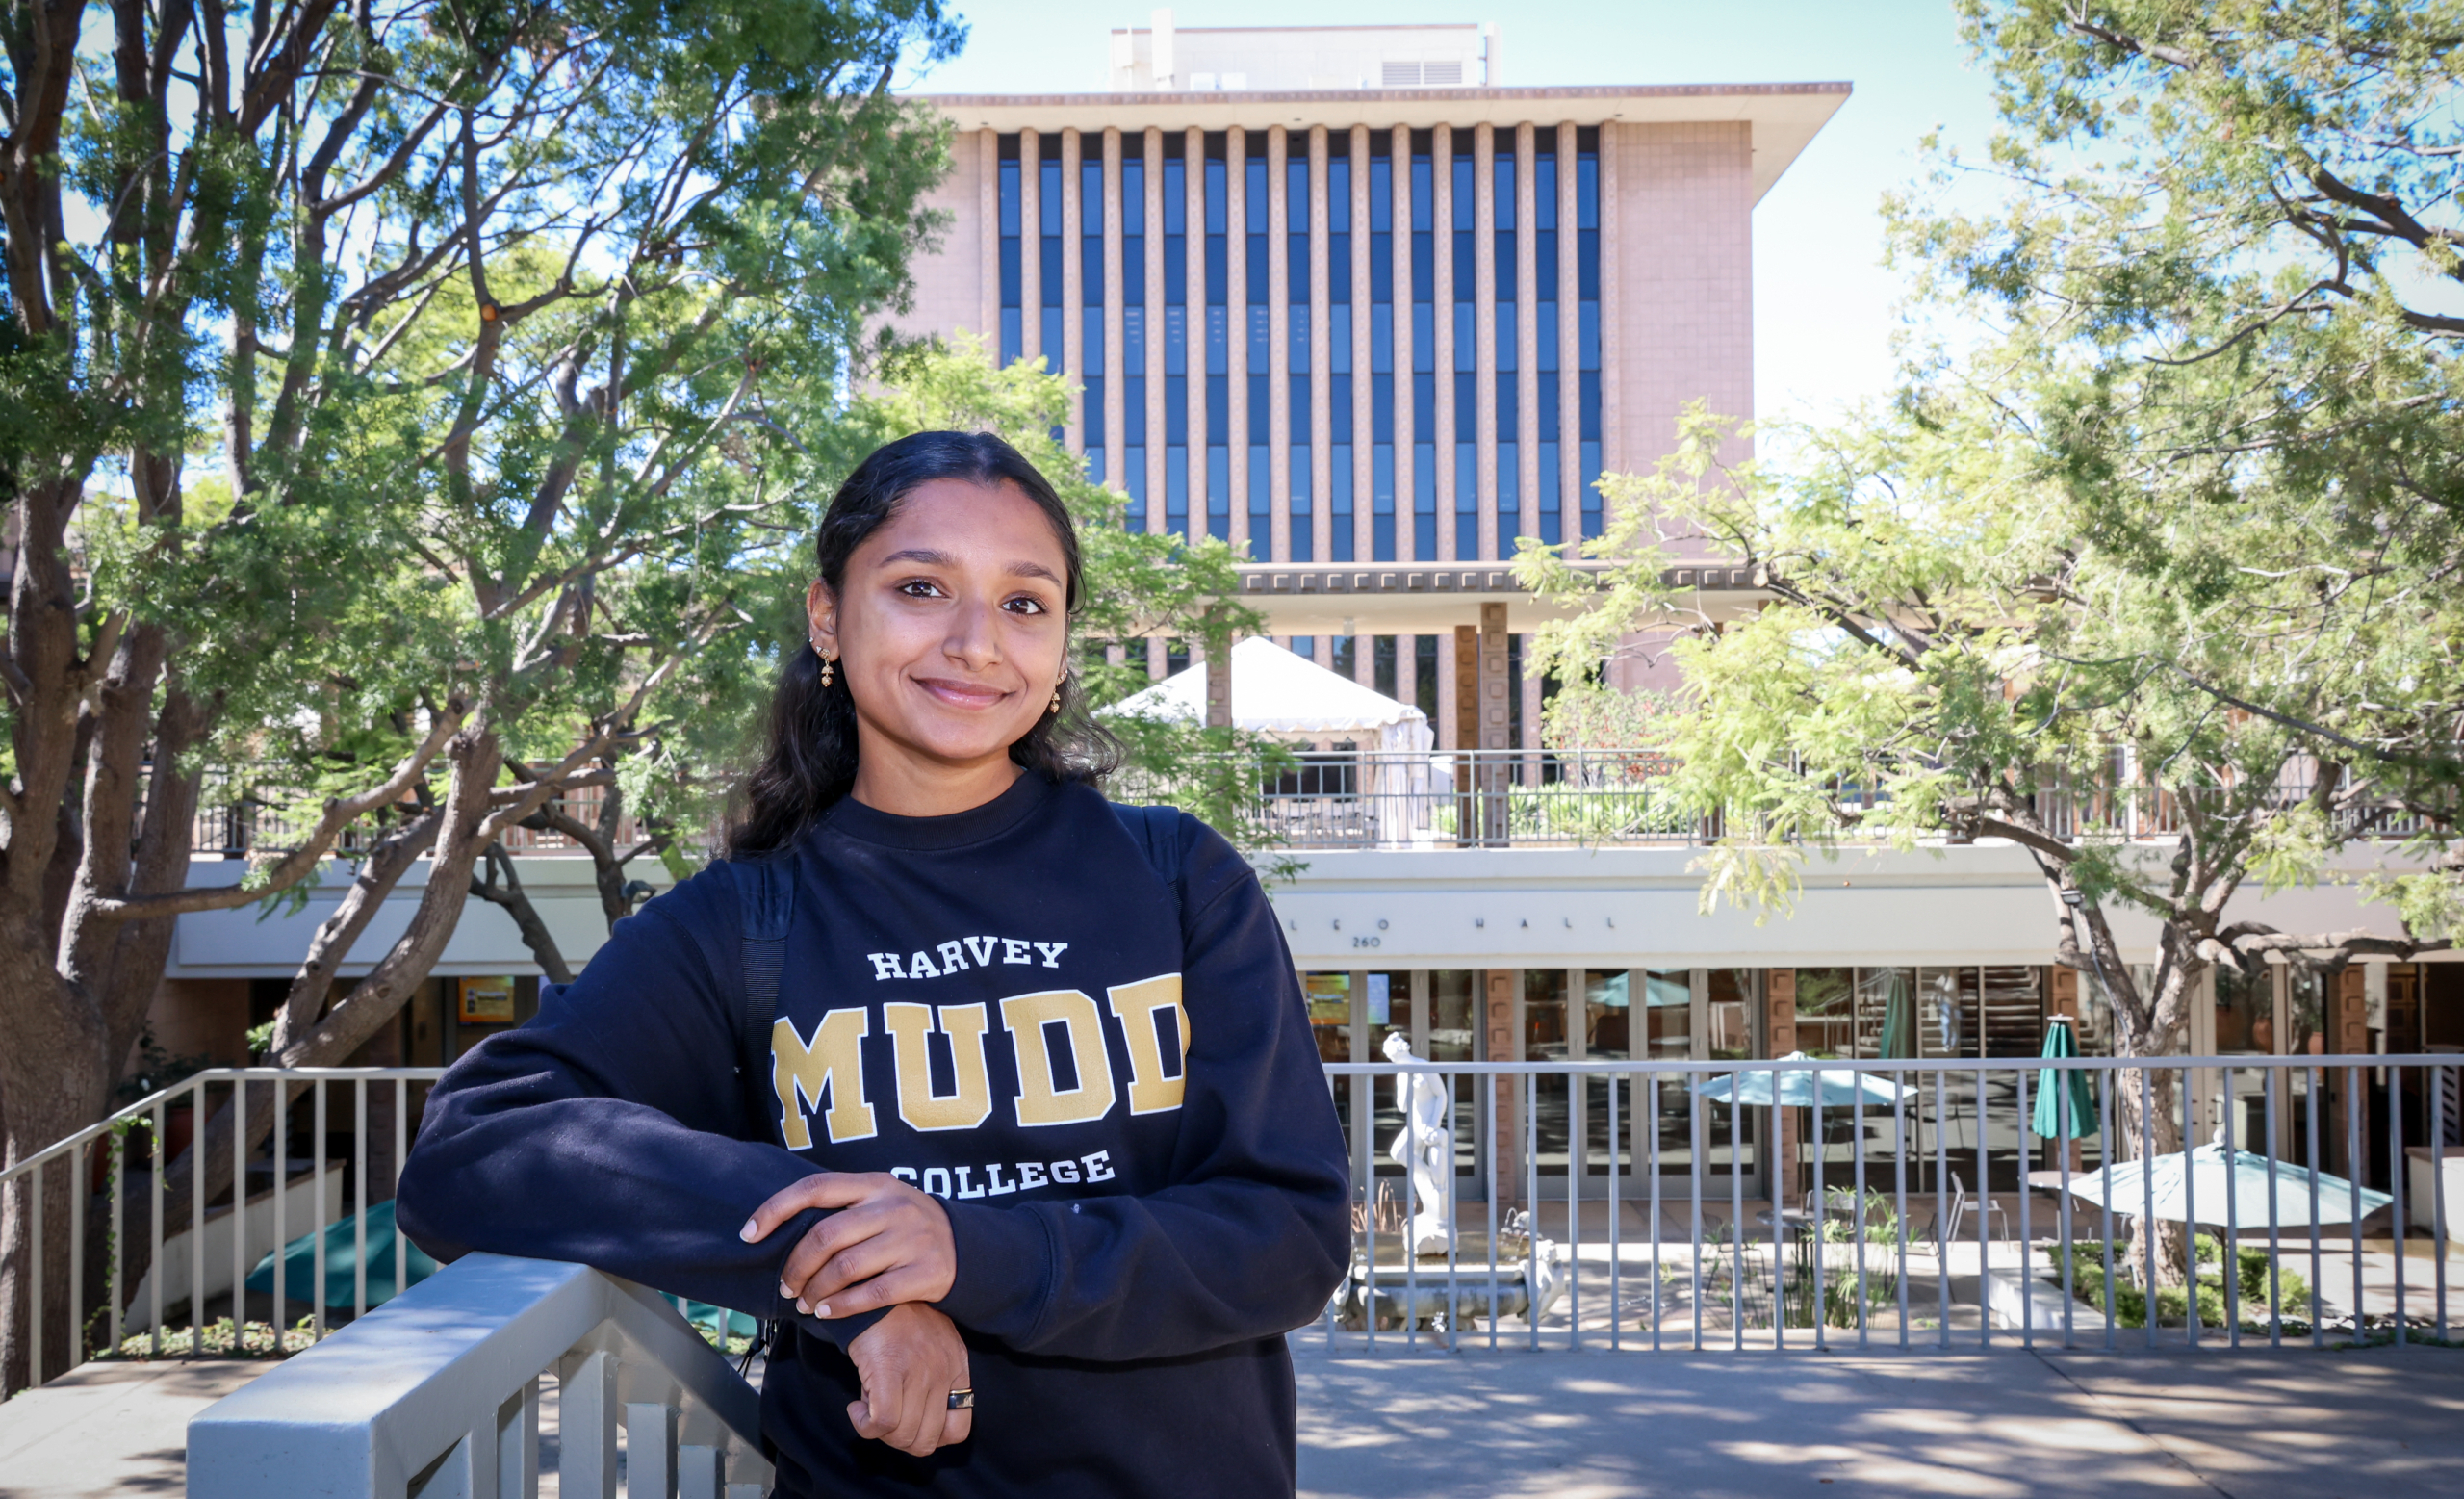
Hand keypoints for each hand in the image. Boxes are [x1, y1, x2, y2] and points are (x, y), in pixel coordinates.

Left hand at [742, 1171, 957, 1316]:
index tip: (748, 1234)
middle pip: (826, 1236)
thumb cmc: (906, 1226)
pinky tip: (828, 1313)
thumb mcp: (881, 1201)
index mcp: (875, 1184)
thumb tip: (780, 1225)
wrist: (966, 1246)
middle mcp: (893, 1206)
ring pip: (845, 1268)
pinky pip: (874, 1294)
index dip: (775, 1209)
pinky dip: (843, 1307)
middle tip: (787, 1286)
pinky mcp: (926, 1272)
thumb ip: (842, 1207)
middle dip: (796, 1266)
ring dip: (816, 1291)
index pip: (815, 1188)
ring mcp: (912, 1238)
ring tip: (806, 1304)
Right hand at [845, 1302, 972, 1454]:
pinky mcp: (890, 1369)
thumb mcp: (930, 1345)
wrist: (871, 1284)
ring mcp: (919, 1371)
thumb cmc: (896, 1317)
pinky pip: (882, 1423)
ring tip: (867, 1407)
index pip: (958, 1431)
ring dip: (879, 1433)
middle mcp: (943, 1372)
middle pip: (926, 1441)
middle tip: (881, 1419)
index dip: (930, 1438)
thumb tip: (919, 1422)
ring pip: (902, 1436)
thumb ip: (934, 1379)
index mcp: (957, 1367)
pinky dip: (864, 1425)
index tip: (907, 1424)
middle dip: (899, 1440)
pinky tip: (855, 1407)